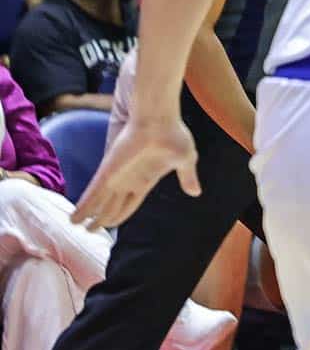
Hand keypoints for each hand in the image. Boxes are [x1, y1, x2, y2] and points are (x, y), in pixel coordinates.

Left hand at [74, 109, 196, 227]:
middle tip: (92, 230)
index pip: (130, 203)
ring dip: (88, 216)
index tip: (112, 225)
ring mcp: (116, 177)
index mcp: (146, 180)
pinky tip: (75, 218)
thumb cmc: (173, 135)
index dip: (121, 215)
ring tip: (76, 226)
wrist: (158, 118)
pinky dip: (84, 207)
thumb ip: (188, 177)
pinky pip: (93, 194)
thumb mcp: (186, 160)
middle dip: (102, 219)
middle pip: (112, 206)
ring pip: (99, 203)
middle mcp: (128, 180)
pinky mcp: (107, 172)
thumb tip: (195, 193)